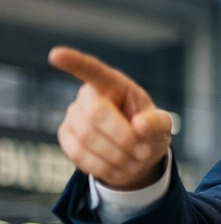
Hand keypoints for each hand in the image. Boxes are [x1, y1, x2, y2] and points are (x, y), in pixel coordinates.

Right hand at [50, 46, 173, 189]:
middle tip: (143, 152)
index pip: (93, 70)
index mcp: (114, 84)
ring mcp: (73, 116)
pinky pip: (79, 154)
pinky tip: (119, 169)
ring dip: (117, 156)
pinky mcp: (66, 137)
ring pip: (87, 138)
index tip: (56, 54)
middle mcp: (88, 96)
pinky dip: (103, 167)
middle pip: (96, 115)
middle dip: (123, 138)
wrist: (136, 156)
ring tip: (135, 162)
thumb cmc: (148, 132)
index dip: (75, 62)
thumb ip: (156, 124)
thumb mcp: (162, 127)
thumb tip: (139, 125)